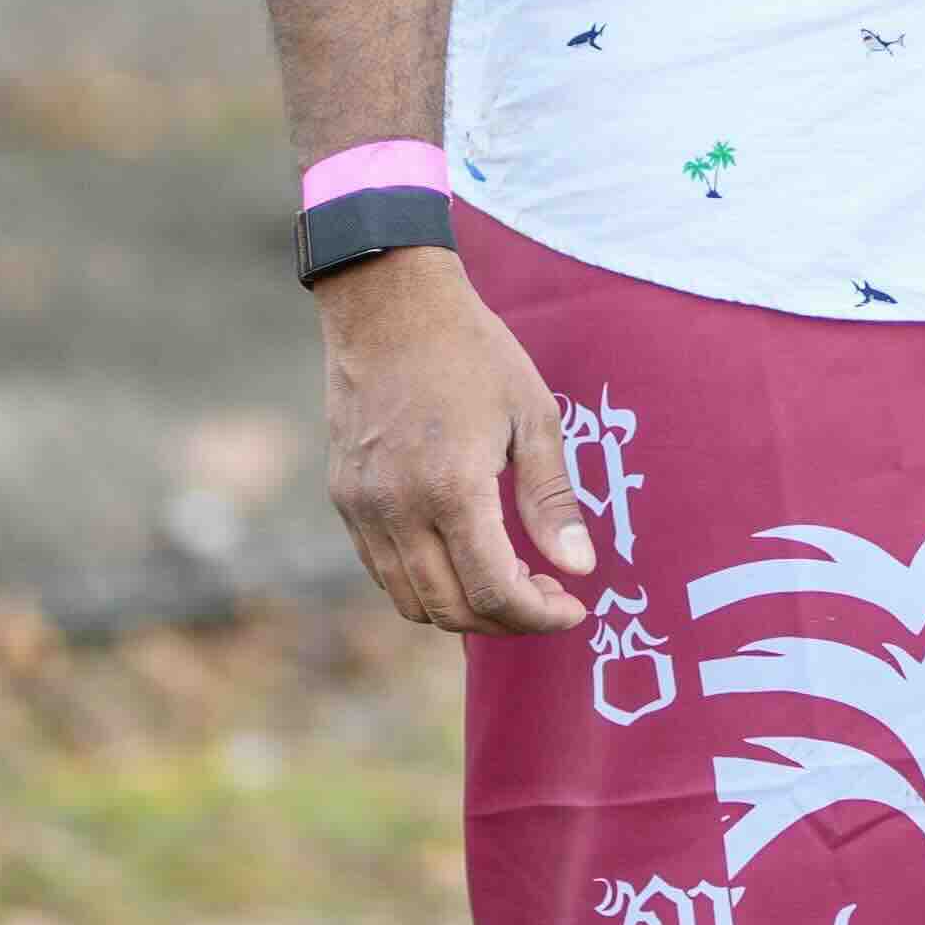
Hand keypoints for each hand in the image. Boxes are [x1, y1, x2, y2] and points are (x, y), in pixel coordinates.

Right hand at [317, 250, 595, 634]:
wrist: (388, 304)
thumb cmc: (471, 352)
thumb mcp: (532, 416)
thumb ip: (552, 500)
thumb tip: (579, 567)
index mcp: (452, 488)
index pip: (494, 592)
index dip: (539, 616)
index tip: (573, 607)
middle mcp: (398, 508)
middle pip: (451, 610)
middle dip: (507, 620)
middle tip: (547, 594)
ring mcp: (363, 507)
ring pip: (411, 601)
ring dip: (464, 609)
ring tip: (508, 579)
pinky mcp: (345, 498)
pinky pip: (383, 570)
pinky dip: (426, 584)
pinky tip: (463, 555)